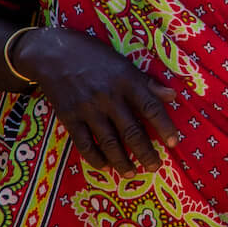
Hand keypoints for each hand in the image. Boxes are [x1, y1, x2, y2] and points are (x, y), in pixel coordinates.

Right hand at [21, 28, 179, 172]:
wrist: (53, 53)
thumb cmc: (94, 56)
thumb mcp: (124, 63)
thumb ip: (147, 82)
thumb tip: (173, 96)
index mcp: (127, 81)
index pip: (151, 107)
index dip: (165, 127)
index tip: (174, 143)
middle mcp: (109, 97)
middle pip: (131, 130)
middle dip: (145, 152)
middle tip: (154, 167)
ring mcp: (88, 109)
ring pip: (109, 142)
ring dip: (122, 161)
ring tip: (132, 173)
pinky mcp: (69, 117)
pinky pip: (84, 143)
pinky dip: (95, 158)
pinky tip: (104, 166)